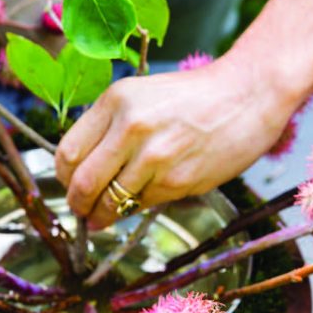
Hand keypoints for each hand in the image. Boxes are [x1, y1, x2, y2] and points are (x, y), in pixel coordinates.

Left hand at [55, 58, 293, 228]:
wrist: (248, 95)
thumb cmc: (194, 97)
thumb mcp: (142, 98)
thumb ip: (111, 130)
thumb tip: (82, 175)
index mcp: (116, 101)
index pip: (68, 152)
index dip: (64, 177)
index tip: (70, 186)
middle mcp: (131, 127)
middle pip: (82, 182)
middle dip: (78, 204)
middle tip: (82, 211)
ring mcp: (155, 156)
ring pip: (111, 201)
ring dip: (103, 216)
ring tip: (105, 217)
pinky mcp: (178, 180)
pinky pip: (143, 204)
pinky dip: (136, 208)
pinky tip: (142, 200)